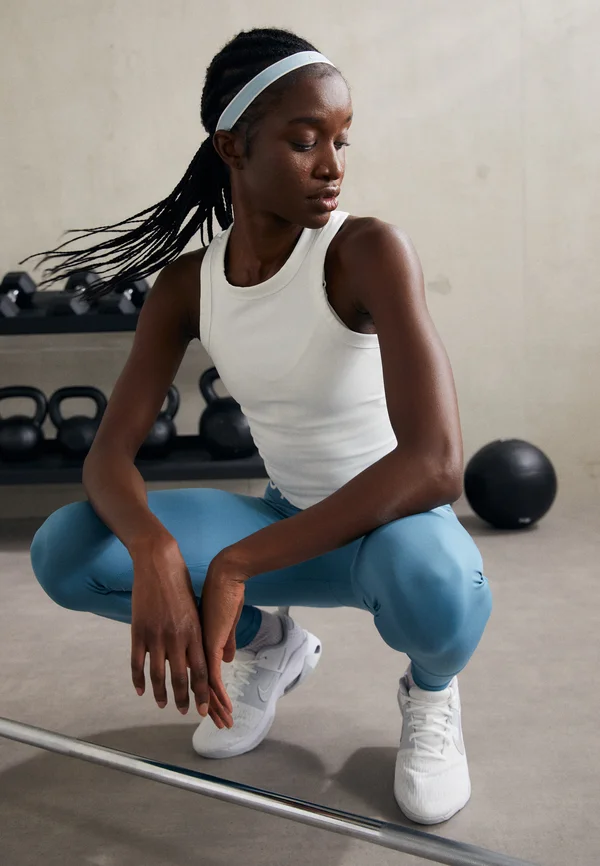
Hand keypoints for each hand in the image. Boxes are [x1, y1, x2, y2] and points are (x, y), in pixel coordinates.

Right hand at [129, 537, 230, 726]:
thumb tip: (211, 655)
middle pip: (180, 677)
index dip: (202, 692)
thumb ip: (200, 634)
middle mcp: (177, 636)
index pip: (201, 670)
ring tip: (163, 704)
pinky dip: (138, 678)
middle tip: (185, 712)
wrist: (159, 563)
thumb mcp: (197, 610)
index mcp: (195, 631)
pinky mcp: (138, 630)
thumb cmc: (182, 584)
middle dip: (184, 698)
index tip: (204, 709)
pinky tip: (140, 690)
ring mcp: (156, 634)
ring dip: (161, 693)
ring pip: (158, 674)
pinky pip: (136, 661)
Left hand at [200, 552, 248, 729]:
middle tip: (214, 724)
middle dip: (208, 706)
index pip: (195, 675)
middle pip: (197, 685)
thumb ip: (224, 640)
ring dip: (214, 706)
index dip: (202, 694)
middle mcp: (191, 649)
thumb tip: (227, 658)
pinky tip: (221, 708)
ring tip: (221, 722)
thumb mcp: (223, 620)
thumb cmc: (224, 593)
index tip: (205, 710)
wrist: (223, 576)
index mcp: (192, 643)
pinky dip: (215, 695)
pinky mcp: (208, 645)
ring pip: (203, 686)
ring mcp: (198, 648)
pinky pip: (210, 678)